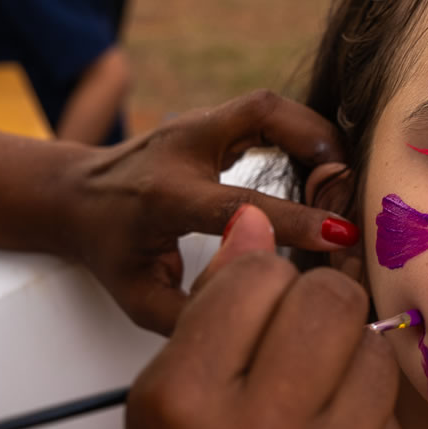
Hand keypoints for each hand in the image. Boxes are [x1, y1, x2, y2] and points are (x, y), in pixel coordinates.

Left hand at [55, 90, 360, 333]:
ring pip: (272, 105)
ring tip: (344, 181)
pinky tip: (324, 168)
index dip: (295, 218)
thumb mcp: (140, 298)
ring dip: (318, 136)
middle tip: (353, 193)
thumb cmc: (110, 251)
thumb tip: (268, 323)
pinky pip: (269, 112)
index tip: (342, 236)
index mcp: (165, 195)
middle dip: (320, 147)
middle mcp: (183, 146)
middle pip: (264, 116)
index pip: (239, 202)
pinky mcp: (211, 117)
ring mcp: (196, 122)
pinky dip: (304, 134)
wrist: (74, 197)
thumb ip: (197, 314)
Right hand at [101, 205, 410, 428]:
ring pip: (372, 344)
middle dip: (313, 305)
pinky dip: (364, 413)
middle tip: (294, 343)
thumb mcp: (160, 410)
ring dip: (345, 355)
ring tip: (311, 399)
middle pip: (327, 299)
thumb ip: (210, 312)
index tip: (254, 309)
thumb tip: (256, 220)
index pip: (255, 278)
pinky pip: (391, 407)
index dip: (259, 284)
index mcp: (184, 406)